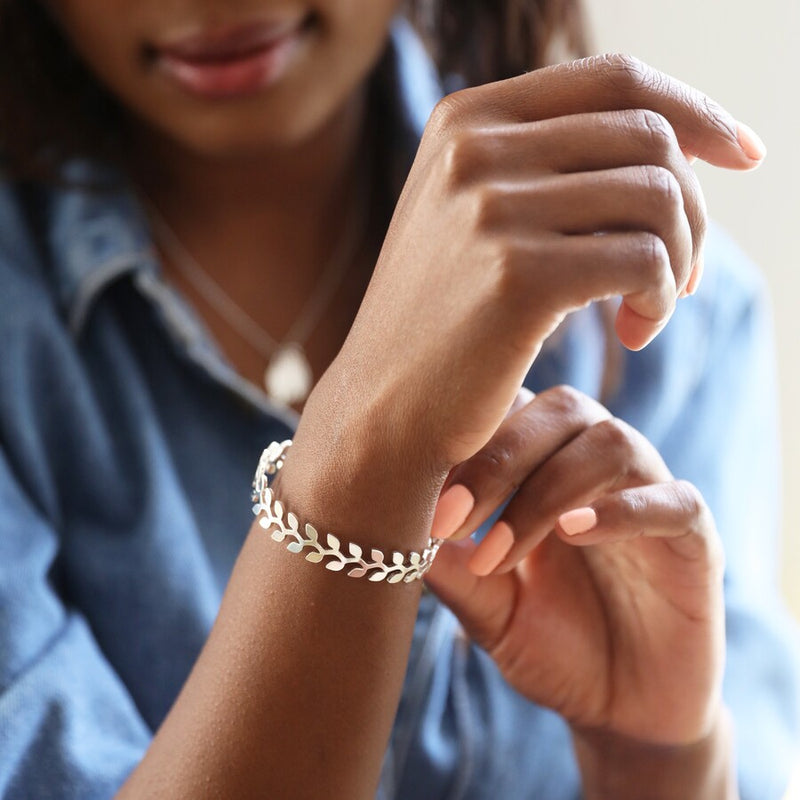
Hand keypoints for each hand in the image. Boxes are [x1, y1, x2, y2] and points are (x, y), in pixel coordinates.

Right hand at [287, 55, 760, 540]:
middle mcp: (473, 148)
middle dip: (692, 209)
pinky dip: (661, 298)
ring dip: (680, 259)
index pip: (615, 80)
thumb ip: (552, 164)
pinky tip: (635, 332)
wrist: (383, 409)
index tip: (740, 155)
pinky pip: (644, 260)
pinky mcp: (517, 275)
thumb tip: (683, 138)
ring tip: (650, 309)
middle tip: (682, 275)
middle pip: (649, 137)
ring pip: (657, 196)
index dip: (695, 109)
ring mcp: (491, 207)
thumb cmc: (444, 322)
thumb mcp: (478, 218)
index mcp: (465, 120)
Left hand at [424, 385, 725, 746]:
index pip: (511, 407)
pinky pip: (675, 501)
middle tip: (452, 519)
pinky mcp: (694, 540)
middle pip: (561, 409)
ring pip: (611, 442)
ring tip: (499, 553)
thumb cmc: (548, 645)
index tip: (422, 495)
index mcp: (545, 465)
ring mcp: (649, 495)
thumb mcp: (487, 608)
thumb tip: (394, 520)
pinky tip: (572, 534)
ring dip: (548, 491)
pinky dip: (622, 510)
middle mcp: (597, 466)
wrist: (618, 711)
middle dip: (499, 459)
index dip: (467, 438)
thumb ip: (449, 565)